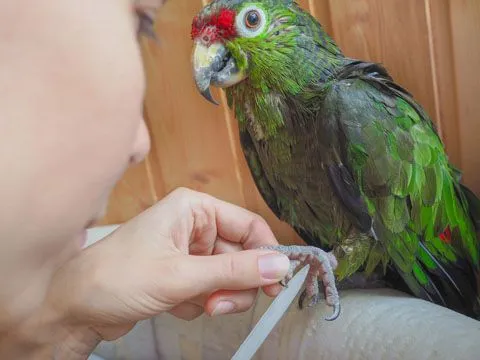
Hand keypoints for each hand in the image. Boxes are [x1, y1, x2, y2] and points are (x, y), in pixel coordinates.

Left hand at [45, 188, 289, 347]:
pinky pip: (211, 289)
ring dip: (219, 296)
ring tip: (197, 305)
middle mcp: (193, 226)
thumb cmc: (117, 277)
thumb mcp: (182, 275)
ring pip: (228, 276)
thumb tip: (279, 265)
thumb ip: (234, 271)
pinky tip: (177, 305)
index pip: (248, 225)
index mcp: (194, 209)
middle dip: (234, 283)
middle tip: (221, 303)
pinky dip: (201, 303)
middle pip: (241, 254)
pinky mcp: (182, 274)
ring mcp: (188, 251)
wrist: (75, 308)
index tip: (276, 282)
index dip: (265, 253)